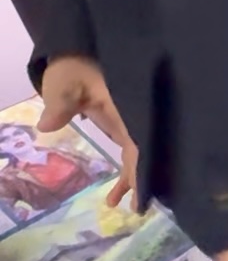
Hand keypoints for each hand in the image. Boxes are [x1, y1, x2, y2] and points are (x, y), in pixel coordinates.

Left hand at [39, 56, 137, 208]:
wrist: (79, 54)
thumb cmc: (74, 67)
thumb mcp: (64, 82)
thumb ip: (59, 102)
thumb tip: (47, 126)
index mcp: (128, 104)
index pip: (141, 137)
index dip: (143, 163)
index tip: (144, 188)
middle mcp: (136, 115)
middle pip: (147, 149)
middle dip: (145, 178)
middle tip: (138, 207)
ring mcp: (131, 121)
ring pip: (140, 154)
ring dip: (134, 179)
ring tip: (118, 205)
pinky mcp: (124, 126)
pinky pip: (131, 152)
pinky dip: (126, 173)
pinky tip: (113, 196)